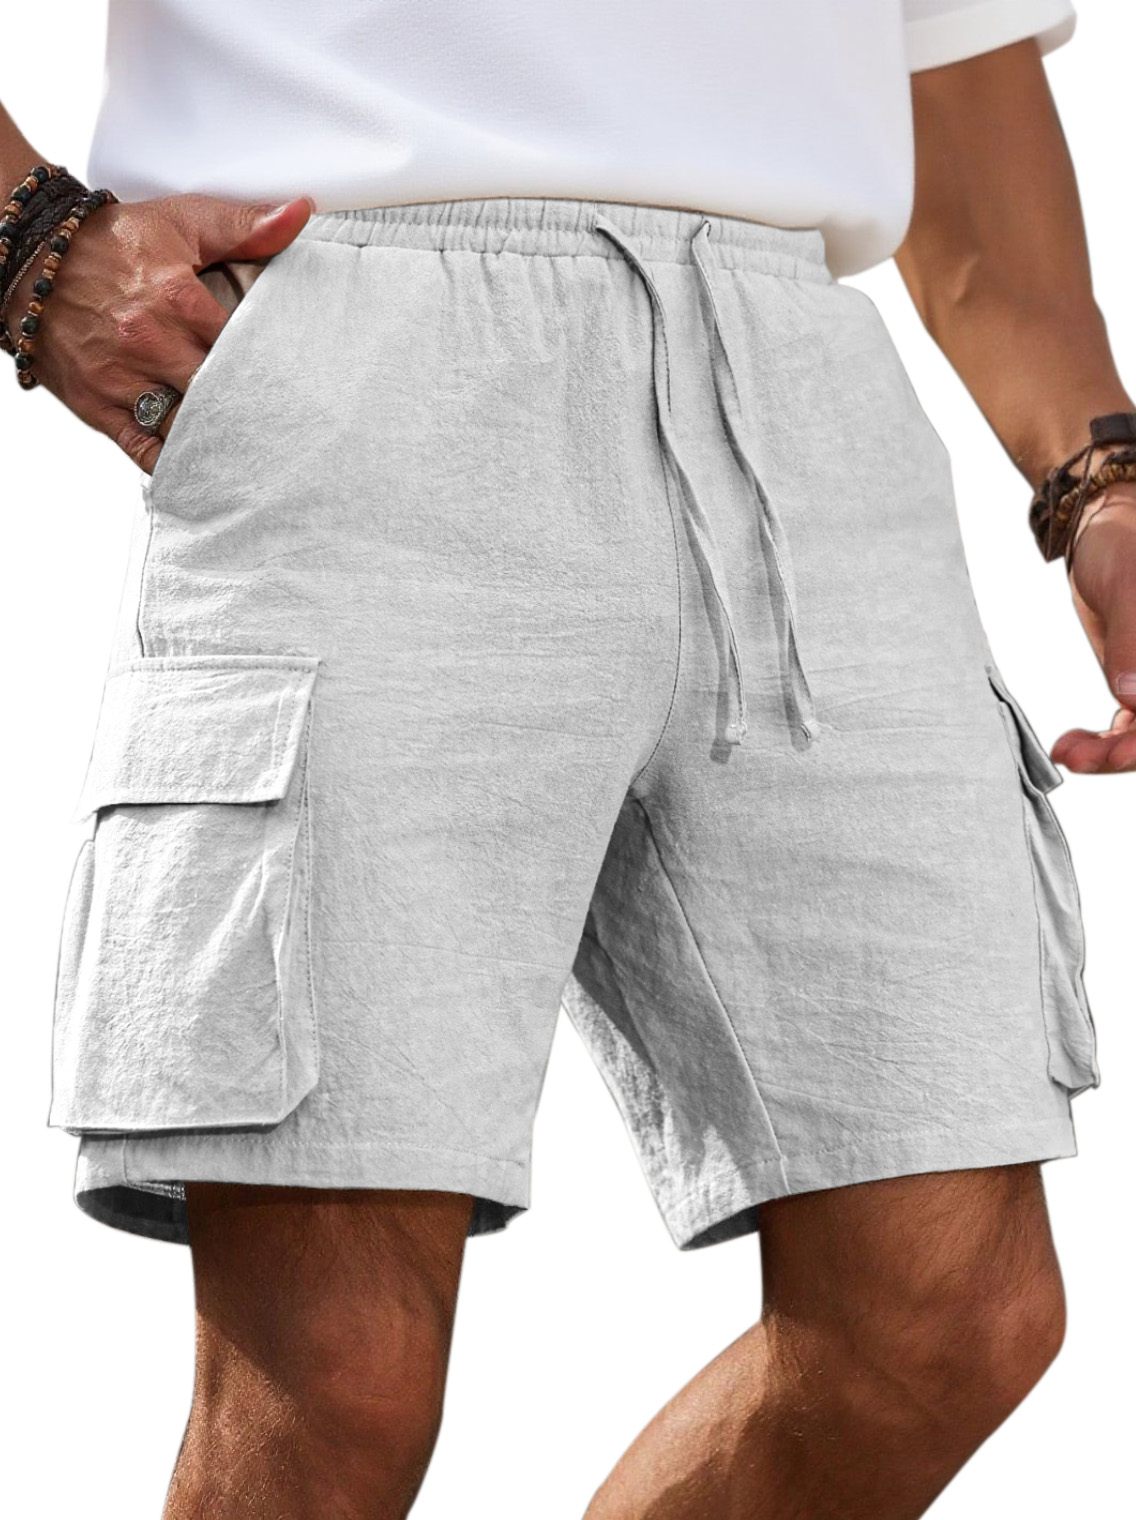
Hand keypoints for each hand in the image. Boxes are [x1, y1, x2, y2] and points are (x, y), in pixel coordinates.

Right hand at [2, 191, 312, 472]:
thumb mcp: (181, 222)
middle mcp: (150, 345)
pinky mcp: (98, 406)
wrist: (29, 259)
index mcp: (178, 301)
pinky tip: (206, 465)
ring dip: (222, 436)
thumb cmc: (110, 244)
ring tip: (257, 445)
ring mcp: (121, 380)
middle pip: (222, 392)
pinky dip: (177, 463)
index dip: (277, 364)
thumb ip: (244, 225)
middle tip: (290, 421)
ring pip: (188, 427)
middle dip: (255, 406)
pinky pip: (145, 450)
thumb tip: (301, 214)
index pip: (248, 347)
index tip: (301, 376)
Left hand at [1051, 480, 1135, 773]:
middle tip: (1083, 756)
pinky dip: (1103, 744)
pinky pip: (1132, 730)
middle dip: (1132, 753)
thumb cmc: (1126, 543)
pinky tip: (1070, 745)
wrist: (1104, 529)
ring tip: (1069, 751)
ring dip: (1112, 754)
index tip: (1123, 750)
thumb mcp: (1130, 585)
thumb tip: (1135, 700)